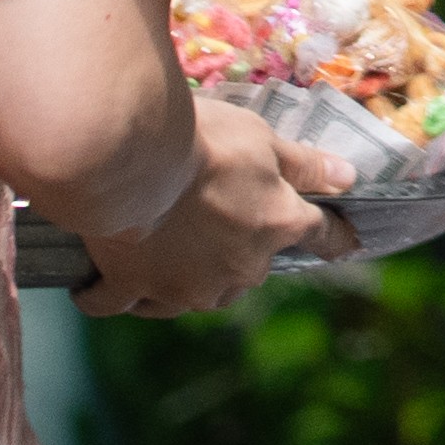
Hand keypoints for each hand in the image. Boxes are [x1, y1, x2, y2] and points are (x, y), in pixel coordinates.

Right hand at [68, 99, 344, 318]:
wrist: (132, 158)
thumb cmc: (206, 140)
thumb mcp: (265, 140)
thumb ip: (306, 166)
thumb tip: (349, 178)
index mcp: (279, 225)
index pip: (322, 235)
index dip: (336, 237)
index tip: (348, 241)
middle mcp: (239, 270)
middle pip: (250, 270)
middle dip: (239, 252)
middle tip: (214, 223)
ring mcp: (183, 287)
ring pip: (191, 297)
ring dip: (183, 281)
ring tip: (164, 260)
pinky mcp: (131, 287)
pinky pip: (117, 304)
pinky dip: (107, 296)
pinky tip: (95, 287)